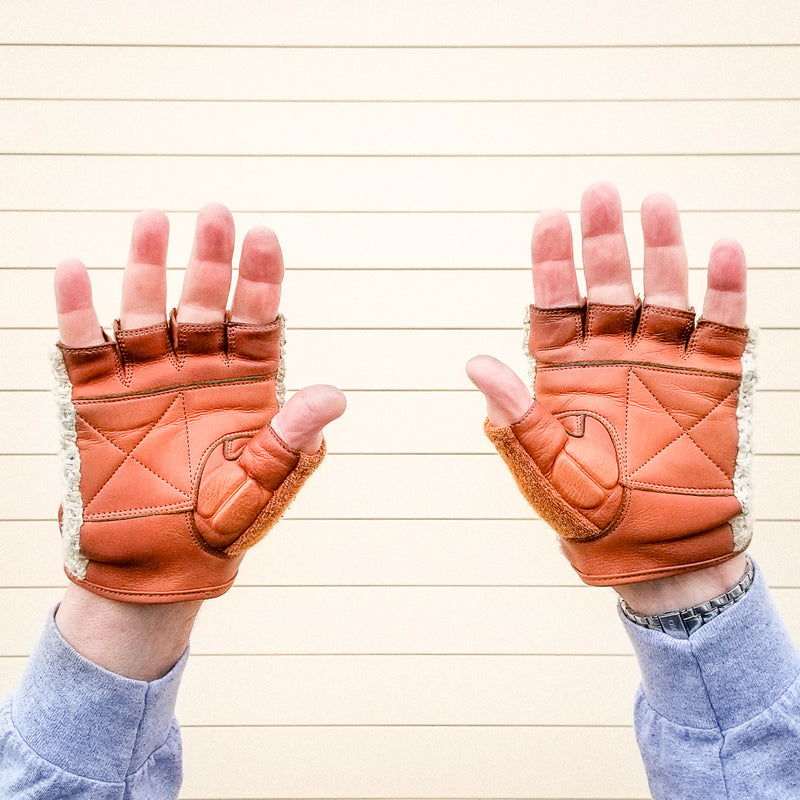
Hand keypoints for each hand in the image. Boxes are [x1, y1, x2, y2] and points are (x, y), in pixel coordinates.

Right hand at [53, 204, 345, 603]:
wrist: (157, 564)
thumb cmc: (218, 526)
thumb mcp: (261, 484)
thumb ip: (290, 438)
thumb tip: (334, 395)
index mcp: (244, 385)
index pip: (256, 319)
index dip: (260, 279)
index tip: (264, 237)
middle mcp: (196, 370)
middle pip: (203, 302)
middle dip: (210, 260)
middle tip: (215, 214)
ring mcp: (146, 378)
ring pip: (145, 310)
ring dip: (147, 268)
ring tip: (152, 222)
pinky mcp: (98, 397)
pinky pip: (84, 346)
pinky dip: (77, 312)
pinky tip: (72, 271)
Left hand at [467, 183, 752, 601]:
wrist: (656, 555)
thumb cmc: (591, 516)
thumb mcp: (546, 469)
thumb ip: (517, 416)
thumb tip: (477, 362)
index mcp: (566, 373)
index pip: (554, 305)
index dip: (551, 263)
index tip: (550, 219)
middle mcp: (613, 357)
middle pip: (608, 285)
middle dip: (604, 241)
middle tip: (602, 193)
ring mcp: (664, 363)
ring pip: (664, 292)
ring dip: (662, 250)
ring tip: (657, 205)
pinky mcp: (713, 380)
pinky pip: (723, 327)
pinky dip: (726, 290)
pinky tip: (723, 250)